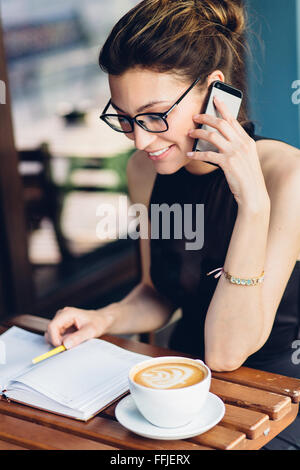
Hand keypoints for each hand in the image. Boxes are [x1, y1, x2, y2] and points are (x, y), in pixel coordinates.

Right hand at [45, 305, 116, 348]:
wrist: (101, 321)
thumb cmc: (97, 323)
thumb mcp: (91, 331)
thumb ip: (78, 337)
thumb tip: (65, 345)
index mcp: (67, 313)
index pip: (52, 326)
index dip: (54, 339)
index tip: (62, 348)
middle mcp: (61, 316)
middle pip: (50, 332)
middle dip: (57, 342)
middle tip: (69, 347)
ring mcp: (60, 321)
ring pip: (51, 335)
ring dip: (59, 342)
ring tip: (73, 342)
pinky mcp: (61, 327)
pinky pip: (56, 337)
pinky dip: (62, 342)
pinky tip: (72, 342)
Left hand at [187, 96, 269, 211]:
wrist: (253, 193)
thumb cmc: (248, 177)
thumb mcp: (247, 158)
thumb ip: (238, 146)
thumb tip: (222, 139)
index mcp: (247, 141)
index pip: (233, 120)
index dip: (223, 108)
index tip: (215, 99)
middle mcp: (242, 144)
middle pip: (221, 124)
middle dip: (206, 117)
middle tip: (196, 116)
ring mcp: (235, 153)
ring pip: (212, 136)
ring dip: (199, 133)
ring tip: (190, 133)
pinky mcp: (227, 163)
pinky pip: (208, 154)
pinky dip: (197, 153)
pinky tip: (190, 154)